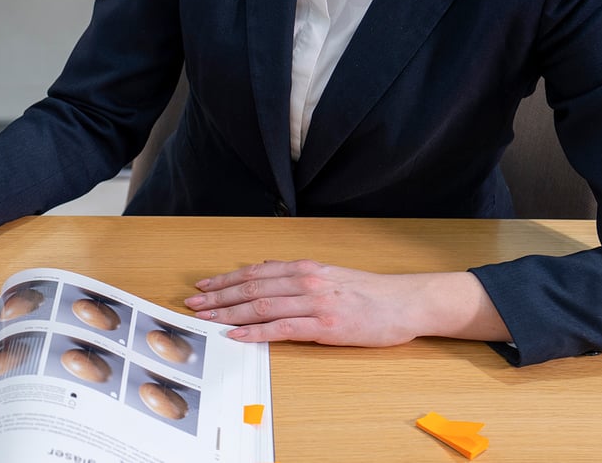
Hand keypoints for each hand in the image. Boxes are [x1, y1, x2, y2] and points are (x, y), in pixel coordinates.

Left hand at [184, 260, 508, 345]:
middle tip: (194, 304)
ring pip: (261, 305)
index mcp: (307, 268)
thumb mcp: (331, 274)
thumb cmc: (371, 292)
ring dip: (229, 312)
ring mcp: (314, 302)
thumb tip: (267, 272)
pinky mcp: (325, 324)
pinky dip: (255, 331)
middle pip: (252, 288)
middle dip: (219, 297)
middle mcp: (306, 280)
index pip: (256, 272)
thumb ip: (299, 275)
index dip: (226, 280)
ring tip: (206, 317)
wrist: (407, 302)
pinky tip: (237, 334)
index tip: (205, 288)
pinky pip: (282, 328)